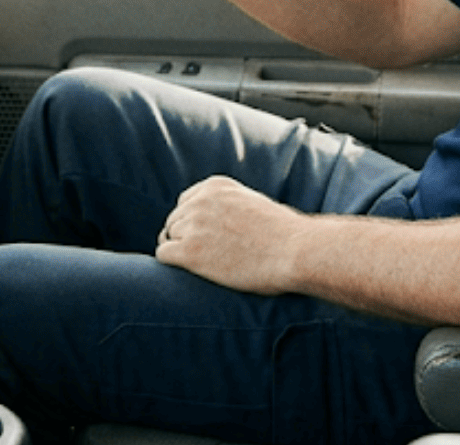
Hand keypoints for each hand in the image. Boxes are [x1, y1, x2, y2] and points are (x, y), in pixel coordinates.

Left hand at [154, 176, 304, 295]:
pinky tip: (188, 272)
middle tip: (206, 258)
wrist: (296, 251)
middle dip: (185, 238)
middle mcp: (200, 201)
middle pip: (174, 220)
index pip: (185, 202)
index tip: (206, 239)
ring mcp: (193, 225)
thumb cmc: (284, 235)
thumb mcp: (253, 205)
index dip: (193, 223)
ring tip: (204, 266)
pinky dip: (172, 264)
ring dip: (180, 251)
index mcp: (215, 186)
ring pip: (168, 237)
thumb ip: (230, 207)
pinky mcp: (190, 252)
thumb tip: (218, 225)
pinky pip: (163, 255)